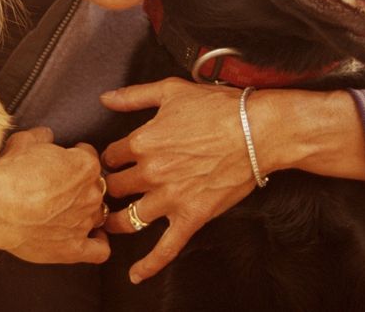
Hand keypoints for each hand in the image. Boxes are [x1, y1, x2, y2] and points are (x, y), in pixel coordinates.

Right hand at [0, 127, 110, 264]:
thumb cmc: (9, 173)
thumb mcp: (23, 142)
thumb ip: (41, 137)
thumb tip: (46, 135)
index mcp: (84, 166)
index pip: (90, 157)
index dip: (76, 157)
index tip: (65, 160)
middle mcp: (90, 194)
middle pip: (95, 187)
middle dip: (80, 186)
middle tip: (59, 188)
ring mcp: (84, 222)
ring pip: (97, 215)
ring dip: (86, 212)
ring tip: (67, 213)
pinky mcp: (74, 248)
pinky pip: (99, 250)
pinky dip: (99, 244)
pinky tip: (91, 239)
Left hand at [99, 78, 256, 282]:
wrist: (258, 131)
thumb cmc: (218, 108)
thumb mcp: (170, 91)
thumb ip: (134, 96)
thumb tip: (105, 99)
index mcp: (142, 141)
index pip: (110, 157)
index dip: (109, 159)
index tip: (113, 162)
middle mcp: (151, 172)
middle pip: (115, 188)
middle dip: (110, 189)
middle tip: (110, 192)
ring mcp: (170, 197)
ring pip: (128, 218)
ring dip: (115, 222)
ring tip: (109, 223)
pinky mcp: (192, 216)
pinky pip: (166, 247)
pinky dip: (149, 264)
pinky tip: (136, 274)